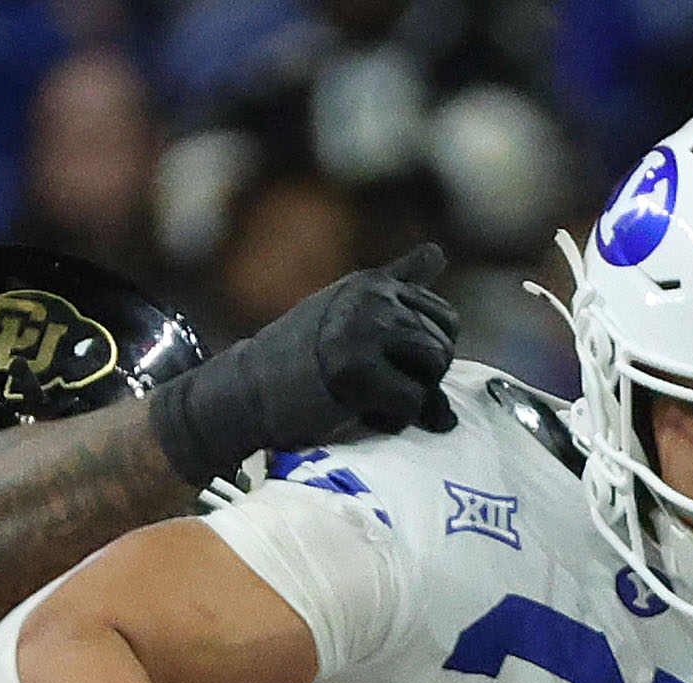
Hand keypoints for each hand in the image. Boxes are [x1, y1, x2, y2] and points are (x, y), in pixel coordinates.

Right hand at [150, 247, 457, 486]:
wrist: (246, 392)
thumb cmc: (298, 358)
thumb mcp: (345, 308)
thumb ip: (394, 283)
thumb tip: (438, 252)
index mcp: (373, 284)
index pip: (445, 318)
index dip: (428, 354)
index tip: (389, 367)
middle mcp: (373, 299)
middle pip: (444, 347)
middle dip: (422, 379)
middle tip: (377, 387)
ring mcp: (366, 332)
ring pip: (434, 371)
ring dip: (410, 398)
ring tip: (370, 398)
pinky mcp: (359, 373)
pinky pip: (412, 404)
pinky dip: (394, 421)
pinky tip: (362, 414)